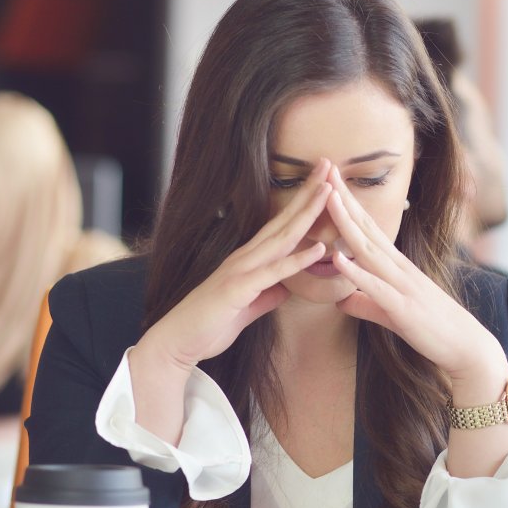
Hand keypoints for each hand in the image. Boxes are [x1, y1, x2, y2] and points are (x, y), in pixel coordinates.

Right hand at [139, 159, 334, 369]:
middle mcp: (246, 258)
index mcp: (248, 260)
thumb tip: (284, 288)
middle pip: (284, 220)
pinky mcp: (239, 288)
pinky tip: (319, 248)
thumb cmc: (209, 324)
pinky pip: (274, 272)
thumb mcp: (247, 308)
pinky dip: (297, 259)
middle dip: (308, 193)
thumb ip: (266, 295)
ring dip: (307, 214)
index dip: (303, 203)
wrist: (178, 341)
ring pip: (281, 237)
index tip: (323, 183)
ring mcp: (241, 270)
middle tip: (329, 166)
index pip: (281, 226)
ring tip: (329, 191)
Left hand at [324, 167, 507, 397]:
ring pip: (369, 250)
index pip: (368, 229)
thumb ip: (366, 304)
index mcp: (396, 267)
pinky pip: (376, 288)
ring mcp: (402, 285)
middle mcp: (399, 269)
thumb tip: (342, 300)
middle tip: (326, 171)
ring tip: (329, 200)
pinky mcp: (403, 308)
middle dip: (345, 201)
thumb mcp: (392, 314)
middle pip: (367, 229)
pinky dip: (356, 273)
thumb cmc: (432, 329)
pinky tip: (338, 258)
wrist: (466, 347)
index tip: (331, 182)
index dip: (349, 206)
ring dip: (347, 225)